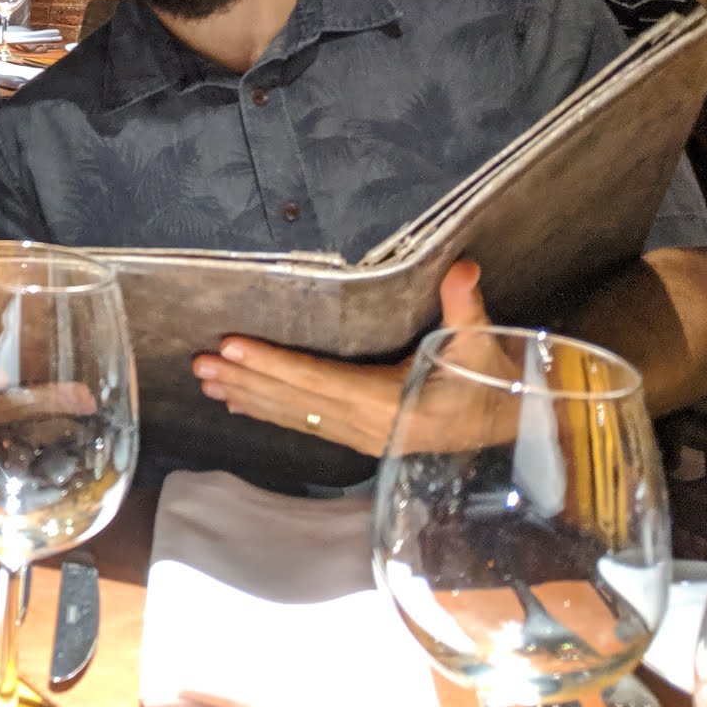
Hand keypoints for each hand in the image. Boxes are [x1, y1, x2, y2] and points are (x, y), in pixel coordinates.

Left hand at [191, 259, 488, 456]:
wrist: (509, 426)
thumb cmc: (492, 381)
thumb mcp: (483, 344)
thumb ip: (466, 307)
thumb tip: (463, 269)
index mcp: (393, 404)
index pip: (319, 381)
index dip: (274, 364)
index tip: (232, 347)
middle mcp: (369, 426)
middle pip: (295, 401)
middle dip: (245, 380)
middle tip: (198, 364)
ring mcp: (361, 436)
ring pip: (293, 415)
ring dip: (247, 396)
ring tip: (204, 381)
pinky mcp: (358, 438)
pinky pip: (303, 424)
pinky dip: (267, 411)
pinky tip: (236, 404)